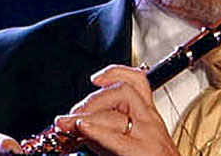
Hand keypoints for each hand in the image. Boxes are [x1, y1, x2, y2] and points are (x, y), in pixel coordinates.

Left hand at [55, 65, 178, 155]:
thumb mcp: (130, 140)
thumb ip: (107, 128)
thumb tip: (79, 122)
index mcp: (149, 115)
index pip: (137, 81)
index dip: (115, 73)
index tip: (95, 78)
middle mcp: (150, 121)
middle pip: (123, 91)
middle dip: (93, 99)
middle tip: (72, 114)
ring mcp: (148, 136)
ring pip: (118, 110)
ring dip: (88, 113)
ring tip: (70, 123)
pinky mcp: (142, 152)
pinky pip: (117, 137)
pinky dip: (96, 130)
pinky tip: (83, 128)